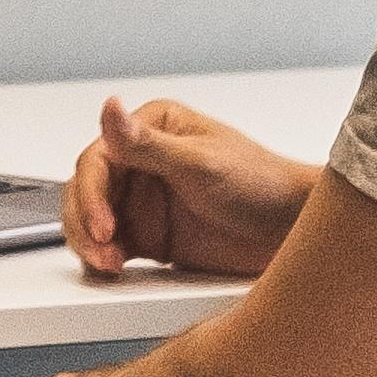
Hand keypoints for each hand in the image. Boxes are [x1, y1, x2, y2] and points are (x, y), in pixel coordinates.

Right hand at [66, 96, 310, 277]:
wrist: (291, 229)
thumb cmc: (259, 184)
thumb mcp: (200, 163)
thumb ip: (148, 143)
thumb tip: (109, 107)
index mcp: (150, 130)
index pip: (98, 159)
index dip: (92, 194)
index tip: (104, 224)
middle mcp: (141, 162)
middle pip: (86, 191)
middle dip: (86, 222)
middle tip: (103, 249)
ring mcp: (143, 200)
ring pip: (91, 220)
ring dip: (90, 243)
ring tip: (108, 264)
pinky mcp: (149, 235)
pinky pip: (110, 247)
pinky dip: (103, 259)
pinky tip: (114, 269)